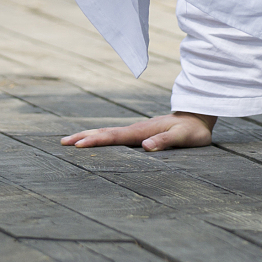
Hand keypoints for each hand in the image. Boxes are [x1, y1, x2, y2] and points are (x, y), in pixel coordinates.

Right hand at [60, 111, 216, 150]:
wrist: (198, 115)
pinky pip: (114, 135)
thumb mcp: (183, 137)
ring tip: (71, 141)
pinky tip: (95, 141)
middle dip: (84, 136)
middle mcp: (136, 129)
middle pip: (105, 132)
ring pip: (107, 132)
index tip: (78, 145)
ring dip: (89, 135)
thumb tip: (145, 146)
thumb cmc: (192, 130)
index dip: (96, 141)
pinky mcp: (138, 133)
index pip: (114, 136)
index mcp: (142, 131)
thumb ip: (165, 141)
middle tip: (62, 142)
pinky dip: (100, 137)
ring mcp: (136, 130)